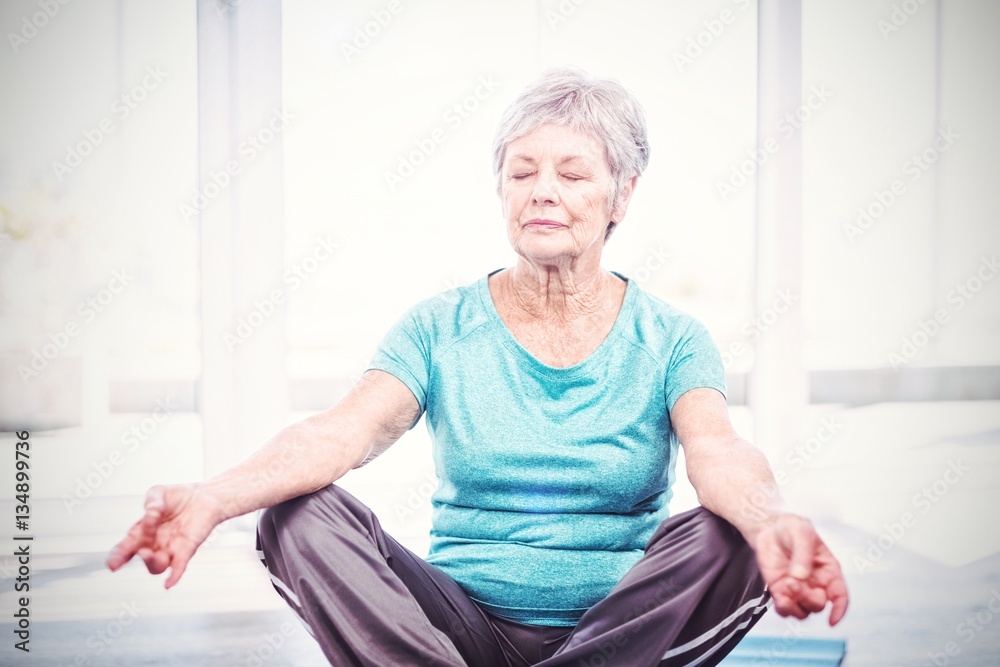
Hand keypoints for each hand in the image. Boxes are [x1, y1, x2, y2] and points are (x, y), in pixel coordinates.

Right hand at [106, 484, 225, 588]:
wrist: (203, 495)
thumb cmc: (177, 497)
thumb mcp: (158, 493)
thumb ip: (152, 503)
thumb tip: (150, 516)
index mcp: (142, 531)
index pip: (125, 548)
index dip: (117, 557)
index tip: (112, 564)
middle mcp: (154, 543)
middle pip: (142, 559)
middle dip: (140, 558)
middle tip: (143, 551)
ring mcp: (170, 548)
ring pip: (158, 566)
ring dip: (154, 564)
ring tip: (155, 555)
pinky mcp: (187, 549)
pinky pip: (179, 566)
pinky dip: (174, 575)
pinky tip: (169, 583)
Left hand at [750, 513, 848, 625]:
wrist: (769, 528)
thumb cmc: (792, 528)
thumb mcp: (802, 534)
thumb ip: (803, 554)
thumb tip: (801, 576)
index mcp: (829, 570)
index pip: (840, 595)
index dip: (840, 610)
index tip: (832, 620)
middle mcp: (816, 584)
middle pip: (818, 605)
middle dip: (807, 598)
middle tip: (793, 582)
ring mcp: (799, 589)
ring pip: (803, 612)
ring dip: (794, 605)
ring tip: (785, 586)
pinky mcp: (781, 591)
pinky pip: (785, 610)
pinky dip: (783, 608)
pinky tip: (779, 597)